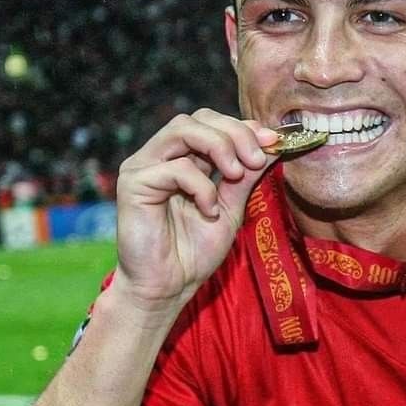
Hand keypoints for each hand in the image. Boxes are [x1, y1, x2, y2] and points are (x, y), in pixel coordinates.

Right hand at [112, 109, 278, 310]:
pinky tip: (208, 211)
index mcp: (182, 159)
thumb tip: (273, 144)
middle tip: (256, 160)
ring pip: (183, 129)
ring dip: (219, 147)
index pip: (212, 124)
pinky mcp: (133, 183)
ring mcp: (144, 166)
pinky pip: (175, 167)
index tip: (273, 141)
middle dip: (234, 133)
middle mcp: (160, 156)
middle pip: (198, 118)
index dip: (243, 127)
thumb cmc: (194, 252)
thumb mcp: (230, 208)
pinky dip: (200, 186)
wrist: (168, 287)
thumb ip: (245, 176)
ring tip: (236, 174)